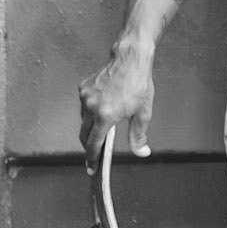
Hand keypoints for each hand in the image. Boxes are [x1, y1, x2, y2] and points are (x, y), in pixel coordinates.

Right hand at [78, 42, 154, 169]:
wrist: (130, 59)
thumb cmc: (139, 84)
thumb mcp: (143, 113)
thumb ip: (138, 136)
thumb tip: (142, 152)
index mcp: (105, 116)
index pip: (94, 144)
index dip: (92, 158)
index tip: (91, 168)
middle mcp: (91, 107)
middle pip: (84, 135)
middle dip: (89, 146)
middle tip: (96, 154)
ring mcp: (85, 97)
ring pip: (83, 120)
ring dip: (91, 127)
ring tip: (104, 126)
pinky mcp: (83, 88)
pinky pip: (84, 106)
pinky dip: (91, 111)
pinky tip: (103, 107)